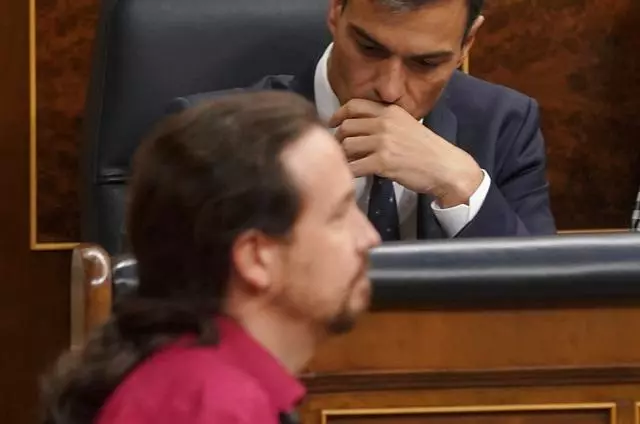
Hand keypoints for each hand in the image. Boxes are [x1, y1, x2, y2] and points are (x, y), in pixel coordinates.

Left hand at [329, 99, 482, 207]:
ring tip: (351, 163)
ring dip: (345, 156)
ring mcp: (383, 142)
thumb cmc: (427, 150)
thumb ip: (384, 122)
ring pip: (347, 145)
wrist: (446, 168)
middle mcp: (384, 123)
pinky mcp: (382, 162)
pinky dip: (350, 171)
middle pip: (346, 126)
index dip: (338, 114)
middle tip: (342, 150)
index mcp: (390, 111)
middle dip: (340, 139)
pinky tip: (355, 174)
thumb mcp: (406, 125)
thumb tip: (356, 128)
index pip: (354, 105)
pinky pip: (354, 166)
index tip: (332, 124)